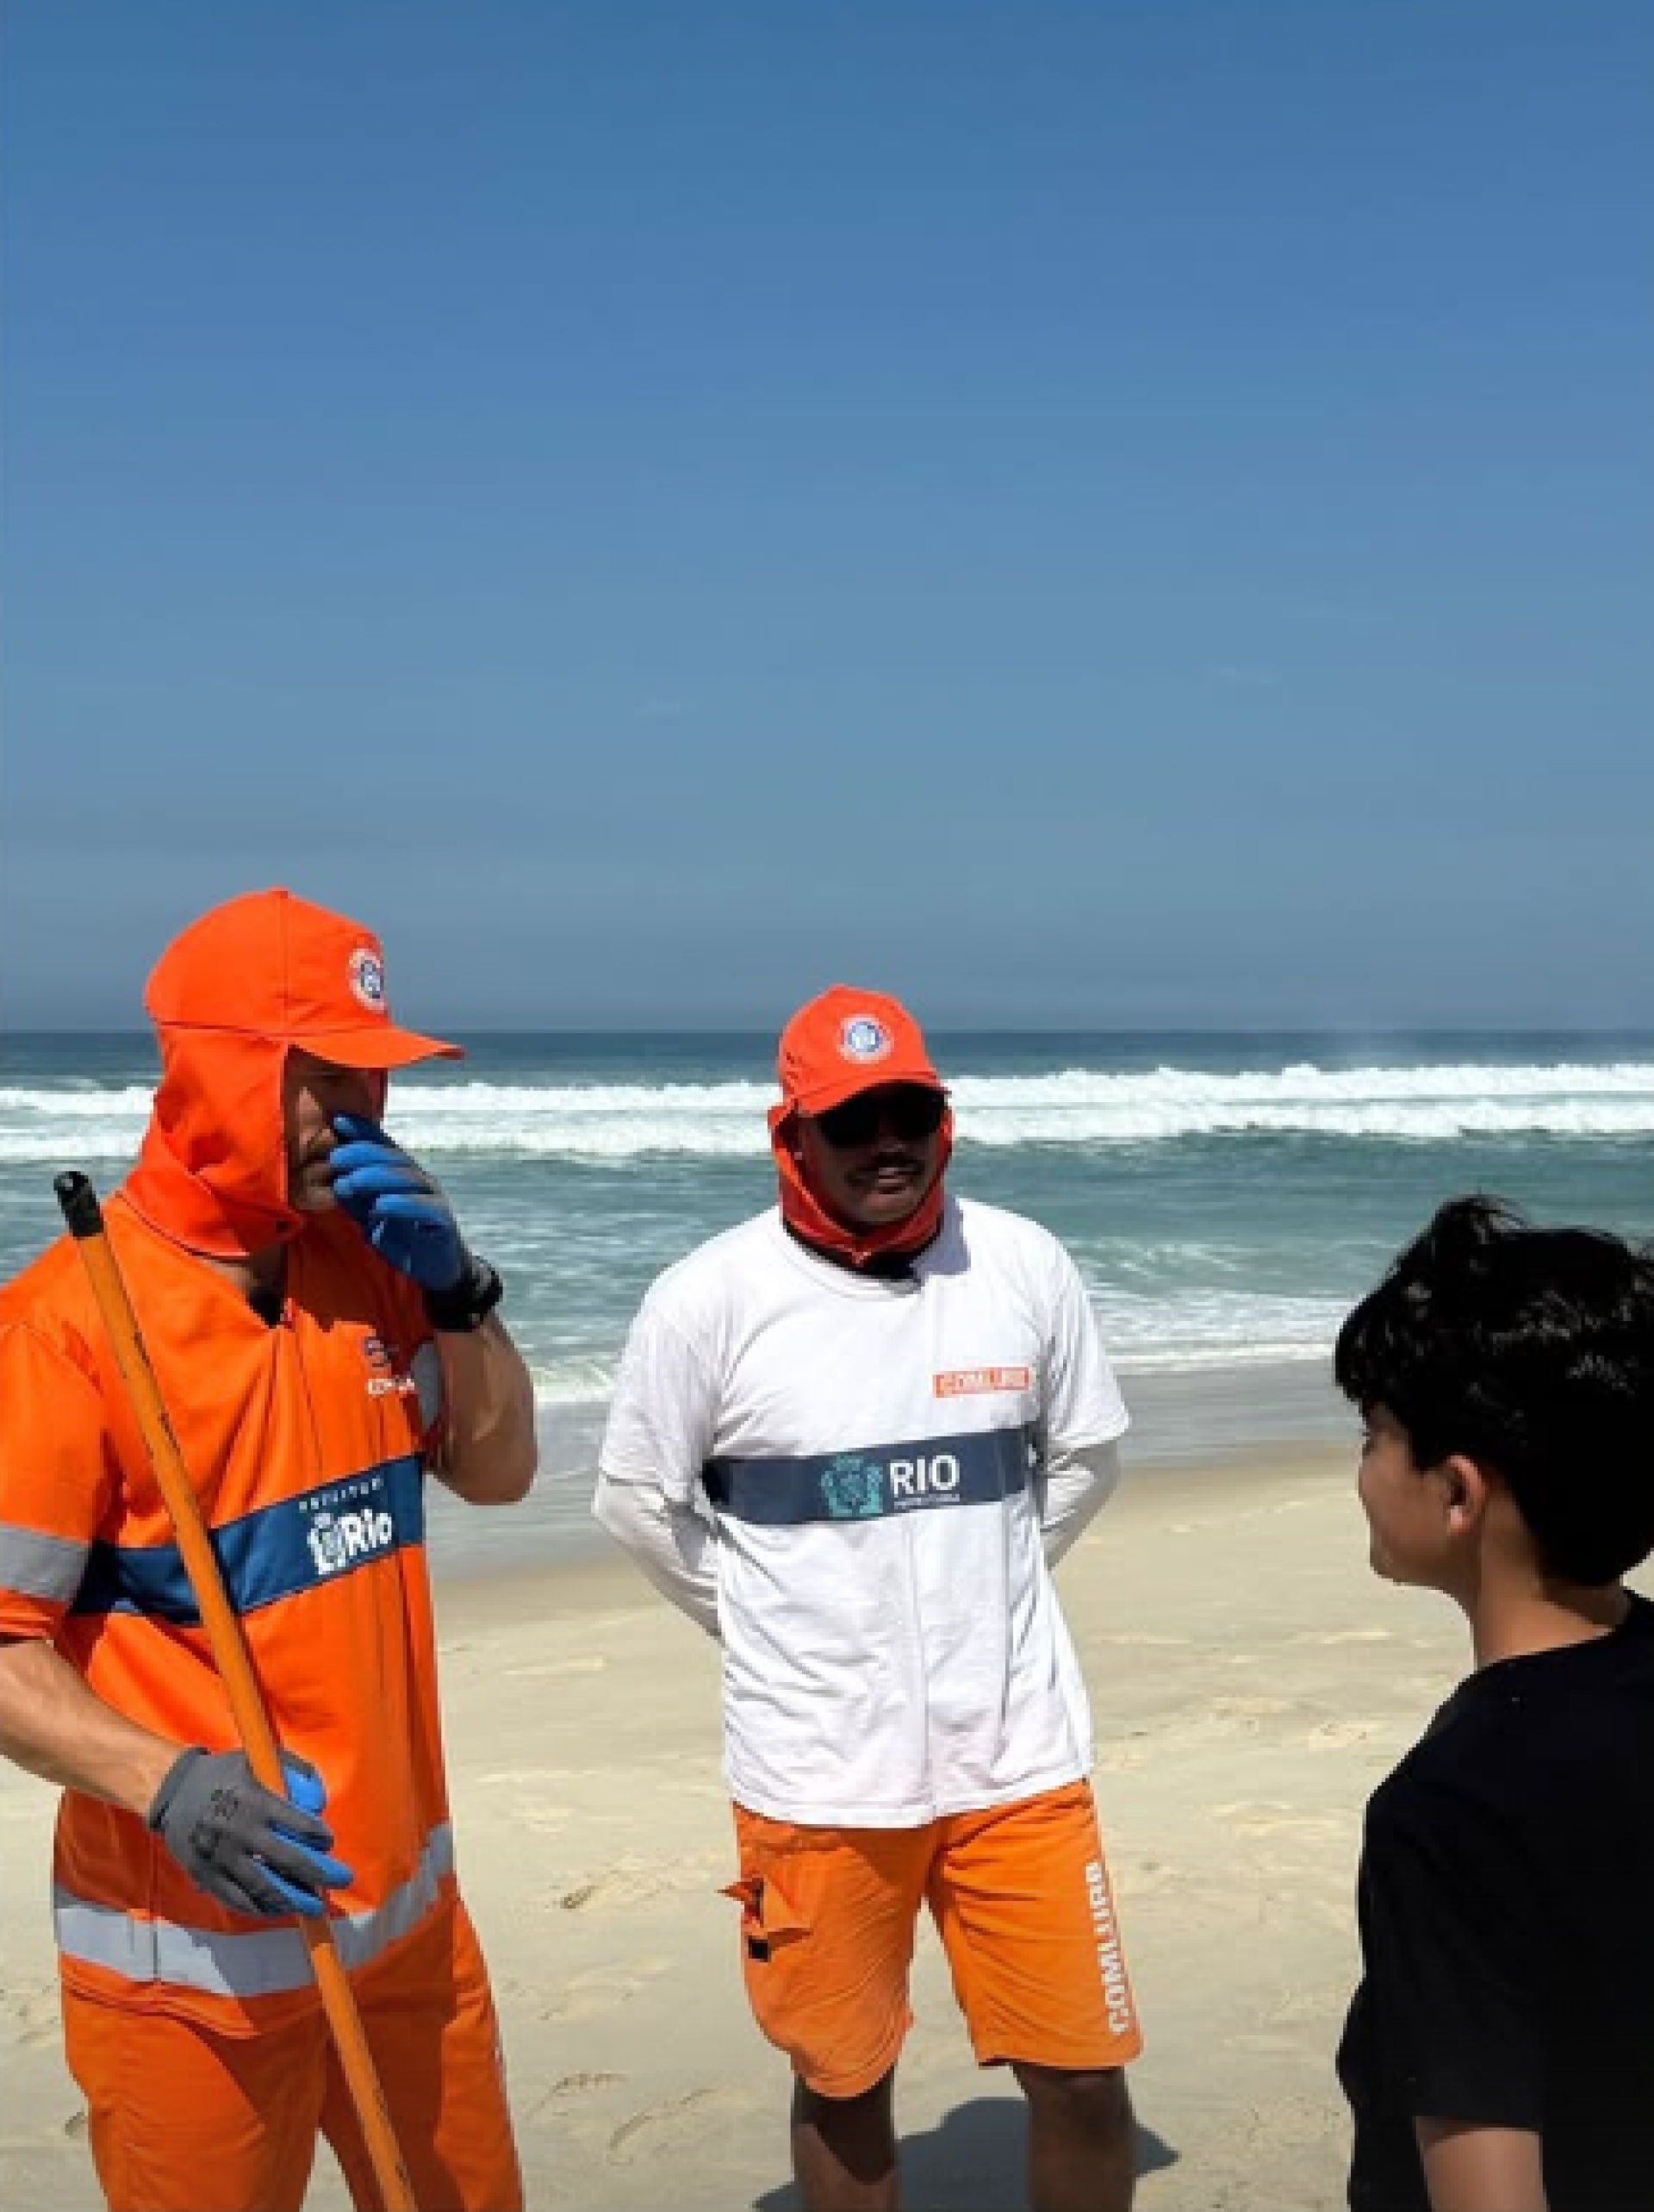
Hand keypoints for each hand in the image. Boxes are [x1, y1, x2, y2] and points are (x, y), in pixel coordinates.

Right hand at [148, 1748, 352, 1919]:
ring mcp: (220, 1857)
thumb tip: (320, 1800)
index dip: (319, 1836)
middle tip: (342, 1879)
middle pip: (287, 1860)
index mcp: (255, 1801)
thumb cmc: (223, 1772)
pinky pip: (235, 1899)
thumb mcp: (258, 1758)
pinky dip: (259, 1908)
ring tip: (313, 1905)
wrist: (171, 1789)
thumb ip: (293, 1771)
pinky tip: (277, 1910)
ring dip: (292, 1899)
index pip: (298, 1824)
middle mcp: (239, 1832)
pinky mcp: (205, 1875)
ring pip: (262, 1887)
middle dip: (319, 1873)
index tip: (329, 1843)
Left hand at [328, 1114, 465, 1291]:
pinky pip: (423, 1207)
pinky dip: (401, 1204)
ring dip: (376, 1177)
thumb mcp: (370, 1215)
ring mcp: (433, 1196)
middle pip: (393, 1157)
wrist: (437, 1267)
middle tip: (335, 1157)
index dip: (362, 1131)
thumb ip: (355, 1198)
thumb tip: (336, 1179)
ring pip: (407, 1178)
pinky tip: (380, 1206)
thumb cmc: (402, 1236)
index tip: (337, 1120)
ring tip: (350, 1181)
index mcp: (401, 1173)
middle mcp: (419, 1179)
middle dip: (362, 1153)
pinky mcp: (442, 1219)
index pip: (382, 1146)